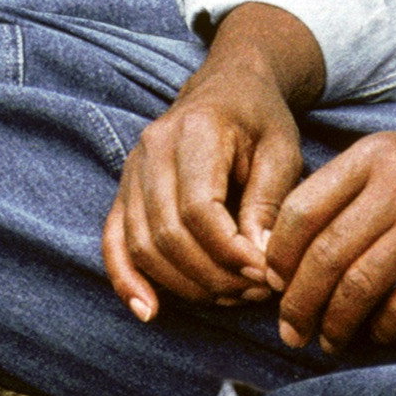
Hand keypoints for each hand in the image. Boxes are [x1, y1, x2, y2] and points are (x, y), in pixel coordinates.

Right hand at [102, 4, 326, 322]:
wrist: (228, 85)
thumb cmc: (260, 118)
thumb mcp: (282, 150)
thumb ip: (268, 203)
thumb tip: (258, 263)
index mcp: (195, 130)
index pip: (199, 208)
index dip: (229, 252)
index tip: (264, 274)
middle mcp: (153, 148)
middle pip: (167, 233)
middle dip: (211, 276)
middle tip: (252, 291)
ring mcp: (132, 168)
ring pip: (142, 245)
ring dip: (183, 284)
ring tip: (227, 295)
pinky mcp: (124, 189)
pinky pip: (113, 241)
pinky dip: (126, 280)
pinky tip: (148, 310)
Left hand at [262, 107, 395, 356]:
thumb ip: (349, 189)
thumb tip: (291, 251)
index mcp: (373, 154)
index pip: (301, 210)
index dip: (279, 258)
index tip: (273, 286)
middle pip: (324, 256)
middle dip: (298, 304)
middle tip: (291, 331)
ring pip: (358, 287)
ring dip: (335, 325)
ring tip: (329, 341)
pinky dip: (383, 330)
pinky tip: (378, 335)